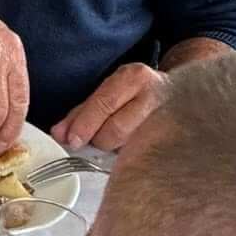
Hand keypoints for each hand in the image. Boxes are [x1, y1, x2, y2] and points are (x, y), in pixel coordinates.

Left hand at [52, 61, 166, 150]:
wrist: (176, 92)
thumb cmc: (136, 92)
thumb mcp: (111, 90)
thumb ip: (83, 112)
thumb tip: (59, 134)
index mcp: (133, 78)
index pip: (104, 104)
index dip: (85, 124)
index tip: (70, 139)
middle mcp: (152, 97)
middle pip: (116, 129)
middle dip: (98, 140)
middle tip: (91, 141)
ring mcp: (166, 121)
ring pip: (129, 146)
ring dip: (112, 149)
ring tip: (110, 141)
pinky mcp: (171, 141)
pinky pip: (142, 155)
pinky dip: (127, 156)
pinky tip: (124, 151)